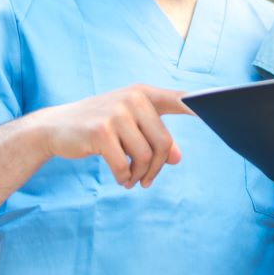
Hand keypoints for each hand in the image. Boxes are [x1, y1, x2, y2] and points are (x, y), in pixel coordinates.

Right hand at [25, 84, 188, 188]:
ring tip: (130, 180)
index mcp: (142, 94)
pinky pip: (125, 165)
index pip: (178, 99)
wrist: (55, 127)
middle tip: (145, 180)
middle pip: (163, 143)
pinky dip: (124, 177)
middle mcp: (132, 99)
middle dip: (156, 168)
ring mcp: (116, 113)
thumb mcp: (128, 128)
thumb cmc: (98, 127)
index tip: (218, 109)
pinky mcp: (101, 131)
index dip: (199, 106)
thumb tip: (177, 158)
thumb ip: (154, 139)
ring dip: (140, 175)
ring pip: (146, 156)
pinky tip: (120, 178)